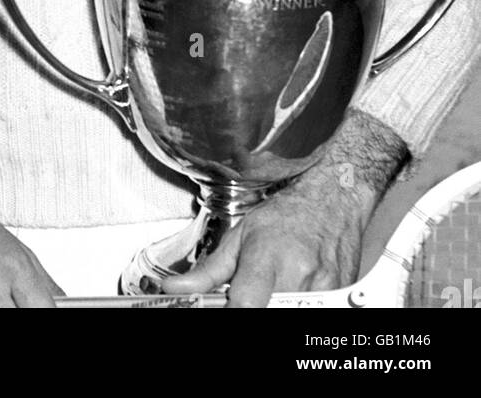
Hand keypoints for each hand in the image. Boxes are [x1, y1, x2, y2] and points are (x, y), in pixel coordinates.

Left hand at [163, 172, 368, 307]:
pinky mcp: (339, 300)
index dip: (232, 311)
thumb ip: (209, 270)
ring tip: (269, 292)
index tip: (225, 307)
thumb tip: (176, 289)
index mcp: (268, 258)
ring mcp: (322, 292)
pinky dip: (294, 306)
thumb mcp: (241, 235)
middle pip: (265, 313)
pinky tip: (290, 294)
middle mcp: (298, 277)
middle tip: (244, 296)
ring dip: (273, 305)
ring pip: (288, 313)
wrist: (331, 201)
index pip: (246, 304)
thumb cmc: (287, 215)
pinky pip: (310, 313)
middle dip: (251, 308)